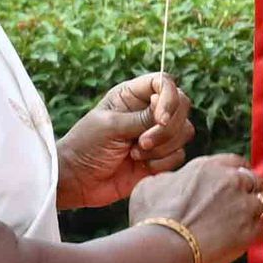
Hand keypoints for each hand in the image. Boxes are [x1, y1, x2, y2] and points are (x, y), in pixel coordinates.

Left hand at [58, 71, 193, 209]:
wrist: (78, 180)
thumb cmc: (86, 146)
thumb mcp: (111, 126)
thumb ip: (142, 118)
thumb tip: (168, 114)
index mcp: (133, 96)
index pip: (164, 83)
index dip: (169, 98)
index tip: (160, 119)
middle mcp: (148, 111)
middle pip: (182, 106)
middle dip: (167, 128)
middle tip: (142, 142)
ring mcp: (156, 134)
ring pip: (184, 132)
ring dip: (163, 147)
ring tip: (135, 154)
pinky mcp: (161, 156)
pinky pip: (180, 155)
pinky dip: (162, 162)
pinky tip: (142, 166)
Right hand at [146, 156, 262, 262]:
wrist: (163, 248)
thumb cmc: (151, 218)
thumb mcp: (149, 186)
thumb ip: (169, 179)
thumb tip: (172, 181)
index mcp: (208, 167)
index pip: (235, 162)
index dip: (238, 172)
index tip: (236, 182)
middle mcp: (231, 181)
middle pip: (254, 179)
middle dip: (251, 188)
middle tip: (245, 201)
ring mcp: (244, 205)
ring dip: (260, 206)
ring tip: (253, 216)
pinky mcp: (251, 229)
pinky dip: (260, 225)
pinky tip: (250, 231)